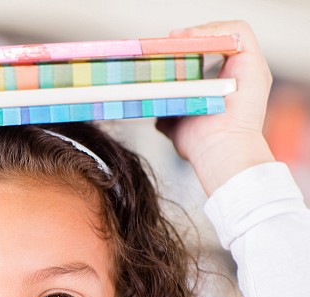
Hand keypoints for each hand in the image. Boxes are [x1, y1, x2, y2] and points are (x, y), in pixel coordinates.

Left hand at [155, 21, 274, 194]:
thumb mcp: (176, 124)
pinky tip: (188, 40)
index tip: (160, 50)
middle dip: (190, 38)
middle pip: (217, 40)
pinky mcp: (254, 64)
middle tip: (163, 43)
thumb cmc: (202, 146)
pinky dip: (213, 30)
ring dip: (199, 32)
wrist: (219, 153)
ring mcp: (249, 67)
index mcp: (225, 85)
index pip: (208, 53)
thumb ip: (169, 112)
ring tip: (174, 39)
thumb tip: (155, 112)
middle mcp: (240, 74)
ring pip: (228, 33)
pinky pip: (237, 32)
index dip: (186, 47)